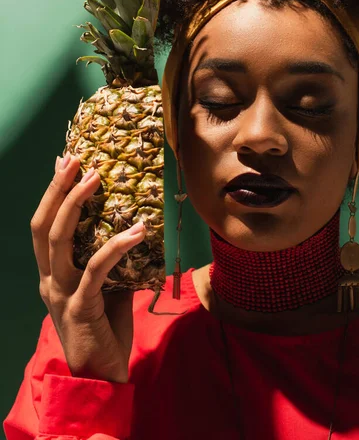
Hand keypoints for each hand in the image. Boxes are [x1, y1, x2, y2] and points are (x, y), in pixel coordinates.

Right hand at [31, 153, 145, 382]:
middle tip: (74, 160)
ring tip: (96, 178)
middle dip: (57, 189)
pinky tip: (138, 230)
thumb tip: (132, 226)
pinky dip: (116, 245)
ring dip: (76, 204)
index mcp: (52, 274)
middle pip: (43, 226)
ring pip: (59, 240)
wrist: (100, 376)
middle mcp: (49, 280)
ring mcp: (62, 293)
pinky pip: (96, 269)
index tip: (64, 162)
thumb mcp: (105, 288)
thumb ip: (109, 261)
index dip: (52, 194)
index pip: (43, 227)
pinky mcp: (82, 307)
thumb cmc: (105, 328)